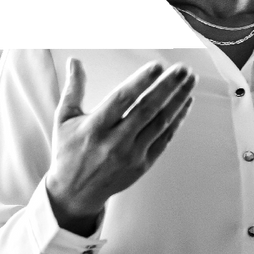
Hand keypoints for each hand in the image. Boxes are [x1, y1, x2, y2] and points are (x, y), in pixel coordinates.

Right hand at [47, 57, 196, 231]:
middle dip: (168, 86)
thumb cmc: (69, 153)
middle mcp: (115, 142)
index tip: (157, 66)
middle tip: (182, 69)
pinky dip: (177, 120)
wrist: (75, 192)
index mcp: (95, 128)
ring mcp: (132, 155)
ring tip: (189, 81)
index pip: (122, 100)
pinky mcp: (143, 165)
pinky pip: (164, 139)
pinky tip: (185, 103)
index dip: (141, 82)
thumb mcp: (64, 119)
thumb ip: (73, 89)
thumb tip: (75, 61)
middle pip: (147, 109)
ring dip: (178, 100)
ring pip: (160, 123)